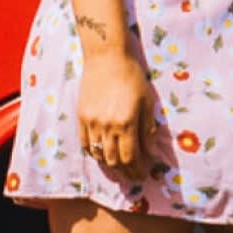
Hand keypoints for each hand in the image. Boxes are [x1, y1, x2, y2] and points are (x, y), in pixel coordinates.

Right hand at [76, 50, 151, 171]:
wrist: (106, 57)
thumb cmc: (132, 77)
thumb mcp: (147, 102)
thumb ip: (148, 130)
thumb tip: (151, 153)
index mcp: (126, 123)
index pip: (130, 157)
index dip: (137, 170)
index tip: (143, 174)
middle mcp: (107, 126)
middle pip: (114, 161)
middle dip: (126, 172)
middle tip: (134, 175)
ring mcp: (91, 123)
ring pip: (99, 155)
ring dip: (110, 165)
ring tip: (120, 167)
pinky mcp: (81, 117)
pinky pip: (86, 143)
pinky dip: (95, 153)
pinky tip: (103, 154)